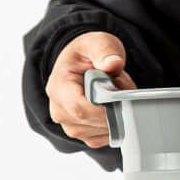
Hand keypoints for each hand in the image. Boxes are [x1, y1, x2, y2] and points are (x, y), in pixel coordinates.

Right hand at [45, 31, 138, 148]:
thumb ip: (105, 51)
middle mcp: (59, 110)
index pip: (79, 107)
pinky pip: (105, 137)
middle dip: (114, 106)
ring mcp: (70, 125)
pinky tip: (114, 105)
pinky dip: (116, 123)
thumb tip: (113, 64)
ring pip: (100, 130)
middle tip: (121, 84)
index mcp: (58, 87)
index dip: (104, 107)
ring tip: (115, 91)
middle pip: (92, 122)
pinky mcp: (84, 134)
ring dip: (117, 114)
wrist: (83, 64)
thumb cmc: (88, 54)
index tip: (121, 96)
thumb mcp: (98, 42)